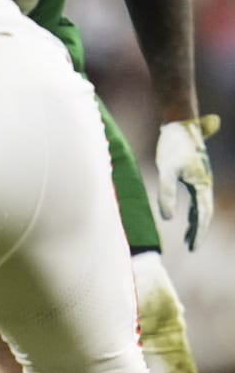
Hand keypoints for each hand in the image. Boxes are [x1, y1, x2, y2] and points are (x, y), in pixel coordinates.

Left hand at [156, 115, 218, 250]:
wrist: (180, 123)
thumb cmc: (173, 146)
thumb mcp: (166, 170)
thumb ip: (167, 194)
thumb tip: (168, 219)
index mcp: (202, 185)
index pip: (203, 215)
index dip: (198, 232)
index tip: (193, 248)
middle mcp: (205, 183)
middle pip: (204, 213)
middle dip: (199, 231)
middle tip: (192, 248)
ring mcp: (200, 178)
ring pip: (201, 206)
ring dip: (196, 222)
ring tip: (188, 237)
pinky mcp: (193, 173)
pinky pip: (195, 198)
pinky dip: (192, 210)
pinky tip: (183, 214)